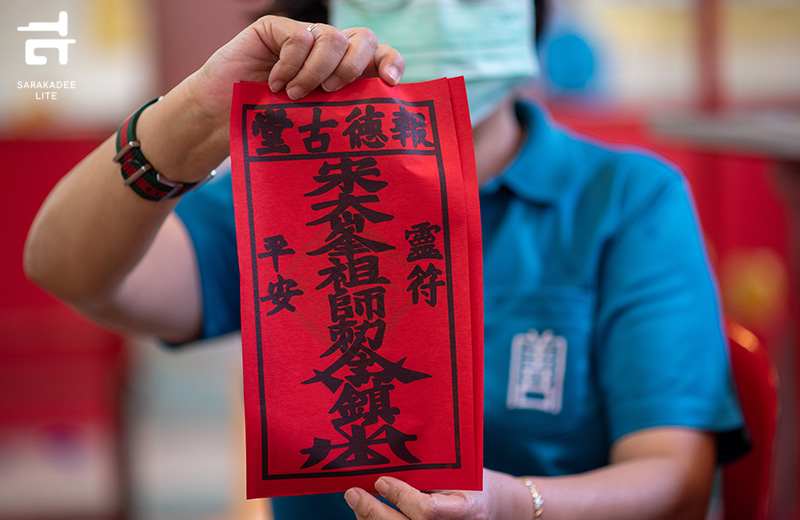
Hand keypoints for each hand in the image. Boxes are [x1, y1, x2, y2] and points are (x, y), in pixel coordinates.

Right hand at [184, 16, 404, 125]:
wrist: (223, 120)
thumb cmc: (271, 128)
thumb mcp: (316, 125)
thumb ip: (346, 114)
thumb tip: (381, 119)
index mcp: (346, 74)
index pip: (381, 56)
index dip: (391, 62)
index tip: (389, 81)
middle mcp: (329, 52)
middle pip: (365, 39)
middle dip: (354, 66)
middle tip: (331, 91)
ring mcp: (304, 37)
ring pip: (332, 37)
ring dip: (316, 71)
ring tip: (295, 95)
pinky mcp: (276, 29)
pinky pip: (299, 38)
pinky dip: (290, 65)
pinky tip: (274, 83)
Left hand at [344, 471, 502, 519]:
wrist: (490, 507)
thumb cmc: (470, 484)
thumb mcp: (459, 473)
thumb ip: (430, 473)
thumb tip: (386, 461)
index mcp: (467, 511)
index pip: (427, 511)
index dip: (400, 496)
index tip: (381, 481)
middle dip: (374, 512)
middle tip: (353, 494)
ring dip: (369, 519)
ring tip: (356, 501)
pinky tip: (366, 512)